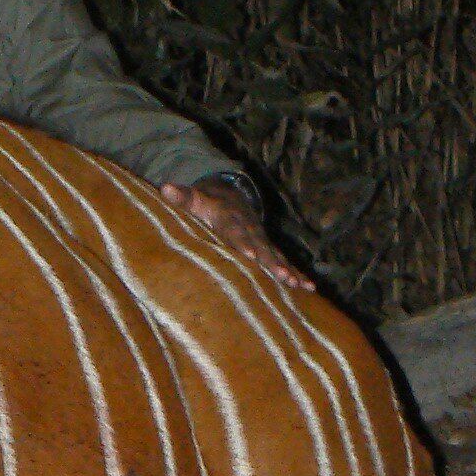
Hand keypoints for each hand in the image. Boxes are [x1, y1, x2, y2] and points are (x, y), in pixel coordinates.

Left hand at [159, 178, 313, 290]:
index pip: (236, 232)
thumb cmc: (207, 204)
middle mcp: (250, 230)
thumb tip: (165, 188)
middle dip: (272, 261)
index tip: (250, 255)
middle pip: (262, 247)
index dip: (242, 243)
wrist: (231, 197)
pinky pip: (285, 261)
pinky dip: (297, 273)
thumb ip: (182, 197)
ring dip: (288, 270)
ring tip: (299, 285)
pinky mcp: (270, 249)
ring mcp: (262, 239)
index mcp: (231, 220)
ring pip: (277, 255)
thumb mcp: (194, 199)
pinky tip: (309, 287)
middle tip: (282, 275)